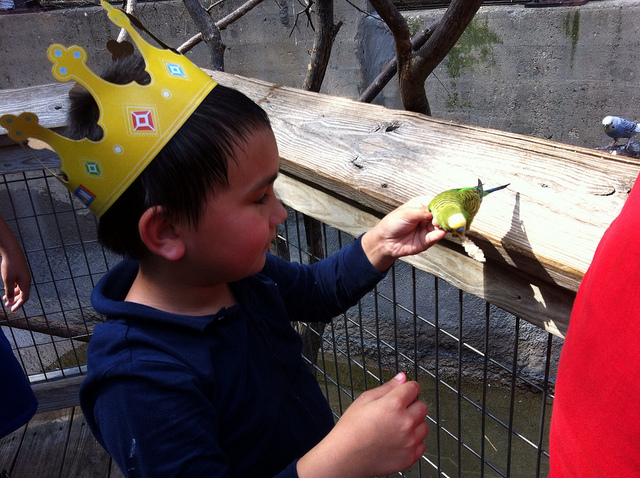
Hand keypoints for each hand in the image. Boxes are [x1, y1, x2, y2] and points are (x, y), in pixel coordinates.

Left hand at [2, 250, 30, 310]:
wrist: (12, 251)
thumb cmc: (10, 265)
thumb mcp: (7, 280)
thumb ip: (9, 291)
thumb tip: (11, 301)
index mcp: (25, 283)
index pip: (24, 298)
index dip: (18, 304)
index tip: (12, 309)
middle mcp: (26, 281)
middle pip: (22, 294)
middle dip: (15, 300)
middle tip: (7, 305)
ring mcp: (24, 276)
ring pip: (20, 289)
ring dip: (13, 294)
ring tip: (4, 298)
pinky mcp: (20, 273)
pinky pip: (18, 284)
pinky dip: (13, 288)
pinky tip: (7, 288)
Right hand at [297, 372, 428, 477]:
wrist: (345, 458)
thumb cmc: (351, 429)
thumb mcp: (364, 400)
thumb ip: (387, 388)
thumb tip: (402, 378)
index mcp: (394, 404)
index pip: (414, 388)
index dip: (408, 388)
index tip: (404, 391)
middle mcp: (405, 422)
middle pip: (422, 406)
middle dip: (412, 405)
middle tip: (397, 411)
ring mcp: (409, 441)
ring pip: (424, 425)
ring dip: (415, 423)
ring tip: (396, 427)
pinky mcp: (410, 457)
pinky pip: (421, 444)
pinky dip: (413, 441)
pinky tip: (398, 440)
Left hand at [361, 196, 445, 271]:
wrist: (385, 241)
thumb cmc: (392, 223)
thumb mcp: (407, 214)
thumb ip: (423, 212)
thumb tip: (437, 211)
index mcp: (422, 205)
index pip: (437, 202)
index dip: (443, 204)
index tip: (447, 206)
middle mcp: (427, 216)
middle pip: (442, 214)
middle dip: (444, 215)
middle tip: (440, 217)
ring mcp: (428, 228)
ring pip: (442, 225)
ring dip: (443, 225)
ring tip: (438, 224)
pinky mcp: (428, 240)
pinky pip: (436, 236)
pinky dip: (439, 234)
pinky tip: (440, 232)